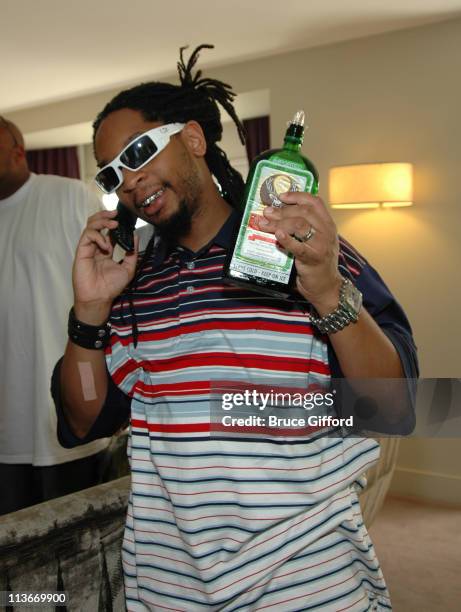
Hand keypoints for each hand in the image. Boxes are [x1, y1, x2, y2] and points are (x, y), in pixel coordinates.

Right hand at [72, 209, 138, 322]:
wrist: (100, 298)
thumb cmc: (111, 287)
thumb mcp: (128, 269)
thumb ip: (132, 253)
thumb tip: (135, 237)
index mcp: (105, 251)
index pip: (108, 231)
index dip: (114, 223)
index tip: (123, 219)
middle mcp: (96, 247)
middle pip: (96, 224)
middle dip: (105, 216)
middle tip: (116, 213)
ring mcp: (88, 249)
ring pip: (90, 226)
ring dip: (102, 221)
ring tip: (113, 223)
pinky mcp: (81, 251)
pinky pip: (87, 236)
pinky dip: (98, 236)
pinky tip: (106, 246)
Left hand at [258, 192, 341, 312]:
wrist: (326, 287)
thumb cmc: (317, 263)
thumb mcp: (316, 241)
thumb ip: (305, 228)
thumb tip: (279, 214)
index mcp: (327, 224)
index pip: (315, 202)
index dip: (297, 195)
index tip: (281, 196)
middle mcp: (326, 232)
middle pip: (304, 212)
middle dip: (282, 210)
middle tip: (267, 212)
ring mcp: (321, 245)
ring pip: (300, 225)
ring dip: (279, 222)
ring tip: (265, 223)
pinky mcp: (313, 259)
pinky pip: (298, 246)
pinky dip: (286, 239)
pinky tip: (277, 236)